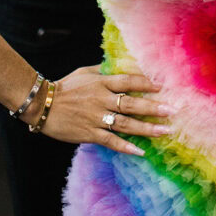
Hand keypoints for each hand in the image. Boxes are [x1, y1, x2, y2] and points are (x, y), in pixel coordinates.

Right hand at [23, 65, 175, 155]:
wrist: (42, 105)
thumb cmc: (65, 86)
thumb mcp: (85, 72)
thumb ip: (104, 70)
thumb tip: (120, 65)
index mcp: (101, 83)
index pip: (128, 82)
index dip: (146, 83)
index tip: (162, 86)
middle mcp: (101, 100)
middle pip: (131, 104)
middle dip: (154, 108)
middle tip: (172, 111)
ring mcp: (96, 118)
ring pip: (125, 124)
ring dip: (146, 128)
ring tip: (164, 131)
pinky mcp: (89, 133)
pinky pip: (110, 141)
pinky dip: (125, 146)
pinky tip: (140, 151)